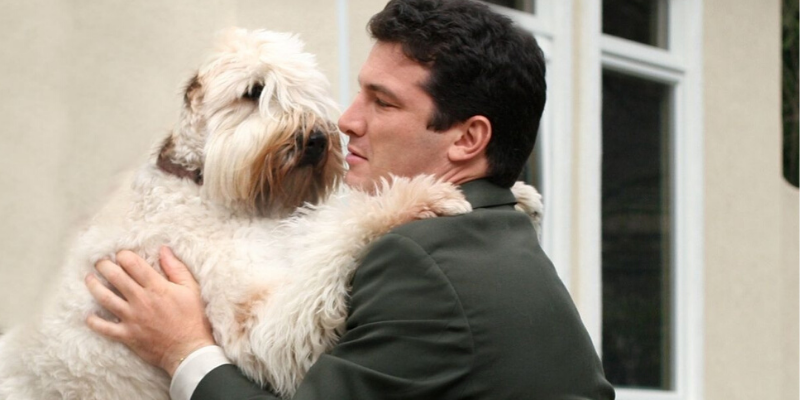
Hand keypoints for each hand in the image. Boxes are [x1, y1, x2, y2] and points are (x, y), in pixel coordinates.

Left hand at [85, 246, 215, 375]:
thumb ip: (176, 268)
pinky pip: (104, 327)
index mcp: (156, 287)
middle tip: (100, 262)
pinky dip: (94, 321)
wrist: (189, 350)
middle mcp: (140, 300)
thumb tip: (164, 250)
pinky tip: (89, 315)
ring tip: (89, 278)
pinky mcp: (127, 335)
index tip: (121, 254)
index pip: (133, 264)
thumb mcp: (191, 289)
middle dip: (104, 265)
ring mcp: (131, 318)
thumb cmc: (193, 318)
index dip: (123, 255)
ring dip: (94, 286)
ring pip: (105, 298)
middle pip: (115, 277)